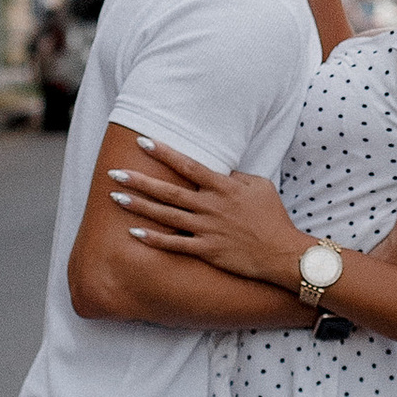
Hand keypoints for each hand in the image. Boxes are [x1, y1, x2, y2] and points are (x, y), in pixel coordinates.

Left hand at [104, 138, 305, 289]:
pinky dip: (153, 239)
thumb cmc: (273, 218)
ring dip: (139, 206)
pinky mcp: (207, 251)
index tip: (142, 142)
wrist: (282, 254)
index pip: (188, 165)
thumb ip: (235, 178)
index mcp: (224, 187)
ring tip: (115, 198)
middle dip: (139, 181)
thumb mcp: (260, 187)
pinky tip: (133, 233)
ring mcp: (207, 230)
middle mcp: (211, 206)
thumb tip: (219, 171)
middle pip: (168, 191)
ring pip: (166, 215)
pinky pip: (174, 245)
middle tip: (114, 173)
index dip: (164, 153)